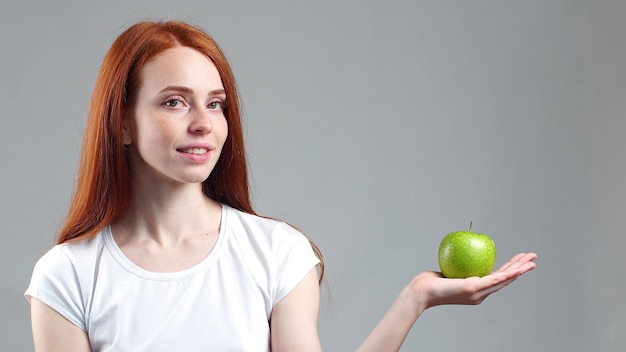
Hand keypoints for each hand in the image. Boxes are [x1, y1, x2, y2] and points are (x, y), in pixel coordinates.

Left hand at [409, 252, 537, 309]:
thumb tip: (463, 251)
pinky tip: (518, 269)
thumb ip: (459, 265)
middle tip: (533, 259)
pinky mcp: (474, 288)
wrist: (422, 292)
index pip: (496, 278)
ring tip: (532, 262)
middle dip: (521, 269)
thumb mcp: (449, 270)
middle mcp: (480, 294)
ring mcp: (478, 292)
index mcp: (476, 290)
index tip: (519, 261)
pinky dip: (508, 274)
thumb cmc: (431, 282)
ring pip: (504, 280)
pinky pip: (494, 279)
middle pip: (505, 279)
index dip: (510, 270)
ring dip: (520, 270)